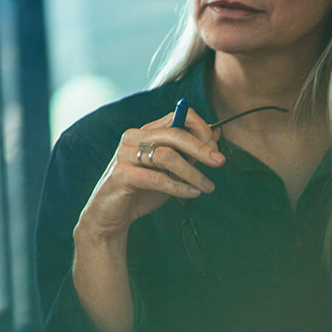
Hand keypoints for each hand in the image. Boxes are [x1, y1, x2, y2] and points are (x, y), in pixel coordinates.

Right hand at [77, 108, 222, 241]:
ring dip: (193, 172)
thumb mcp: (170, 170)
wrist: (111, 215)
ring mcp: (124, 155)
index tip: (216, 147)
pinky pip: (156, 178)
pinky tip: (192, 194)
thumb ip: (188, 153)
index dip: (201, 128)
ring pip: (167, 155)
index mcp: (145, 132)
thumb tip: (216, 133)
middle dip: (201, 147)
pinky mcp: (121, 175)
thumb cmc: (142, 191)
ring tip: (207, 187)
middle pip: (174, 133)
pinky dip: (178, 187)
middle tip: (220, 162)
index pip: (177, 116)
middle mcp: (133, 138)